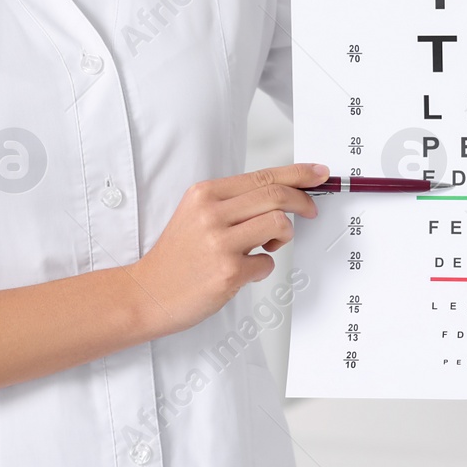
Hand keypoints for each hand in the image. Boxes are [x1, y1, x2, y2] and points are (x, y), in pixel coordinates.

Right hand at [132, 162, 327, 335]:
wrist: (148, 292)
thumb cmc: (177, 257)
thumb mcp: (197, 214)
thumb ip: (234, 203)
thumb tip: (280, 194)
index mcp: (205, 193)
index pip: (263, 176)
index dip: (298, 173)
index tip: (319, 173)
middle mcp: (212, 213)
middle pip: (277, 195)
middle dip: (303, 202)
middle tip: (310, 211)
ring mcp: (220, 242)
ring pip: (279, 224)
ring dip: (283, 237)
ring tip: (266, 245)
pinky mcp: (228, 272)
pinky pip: (268, 263)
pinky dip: (262, 267)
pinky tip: (244, 270)